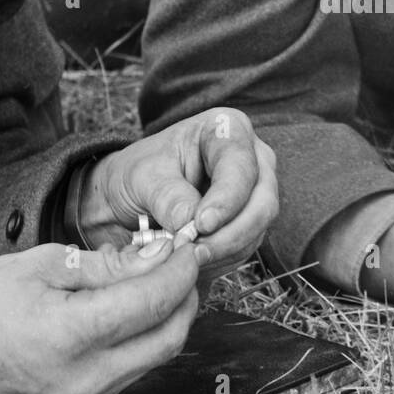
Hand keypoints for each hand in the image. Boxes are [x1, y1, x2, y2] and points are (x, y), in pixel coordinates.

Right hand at [0, 237, 197, 393]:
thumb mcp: (42, 265)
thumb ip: (107, 265)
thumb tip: (157, 255)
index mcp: (73, 336)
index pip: (154, 302)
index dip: (180, 270)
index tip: (188, 245)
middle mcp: (88, 378)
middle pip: (170, 337)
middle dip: (186, 295)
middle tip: (182, 261)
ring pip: (156, 355)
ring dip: (170, 316)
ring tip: (158, 279)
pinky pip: (133, 368)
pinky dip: (146, 336)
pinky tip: (135, 307)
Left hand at [76, 108, 277, 273]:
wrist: (131, 196)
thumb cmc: (138, 174)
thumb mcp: (142, 177)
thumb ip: (167, 196)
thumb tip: (190, 224)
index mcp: (227, 130)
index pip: (241, 168)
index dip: (226, 200)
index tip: (201, 225)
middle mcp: (252, 158)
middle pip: (262, 202)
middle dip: (230, 235)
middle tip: (195, 253)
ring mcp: (255, 192)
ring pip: (257, 230)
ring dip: (224, 252)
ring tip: (186, 259)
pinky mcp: (249, 222)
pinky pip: (246, 247)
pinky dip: (221, 261)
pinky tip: (193, 263)